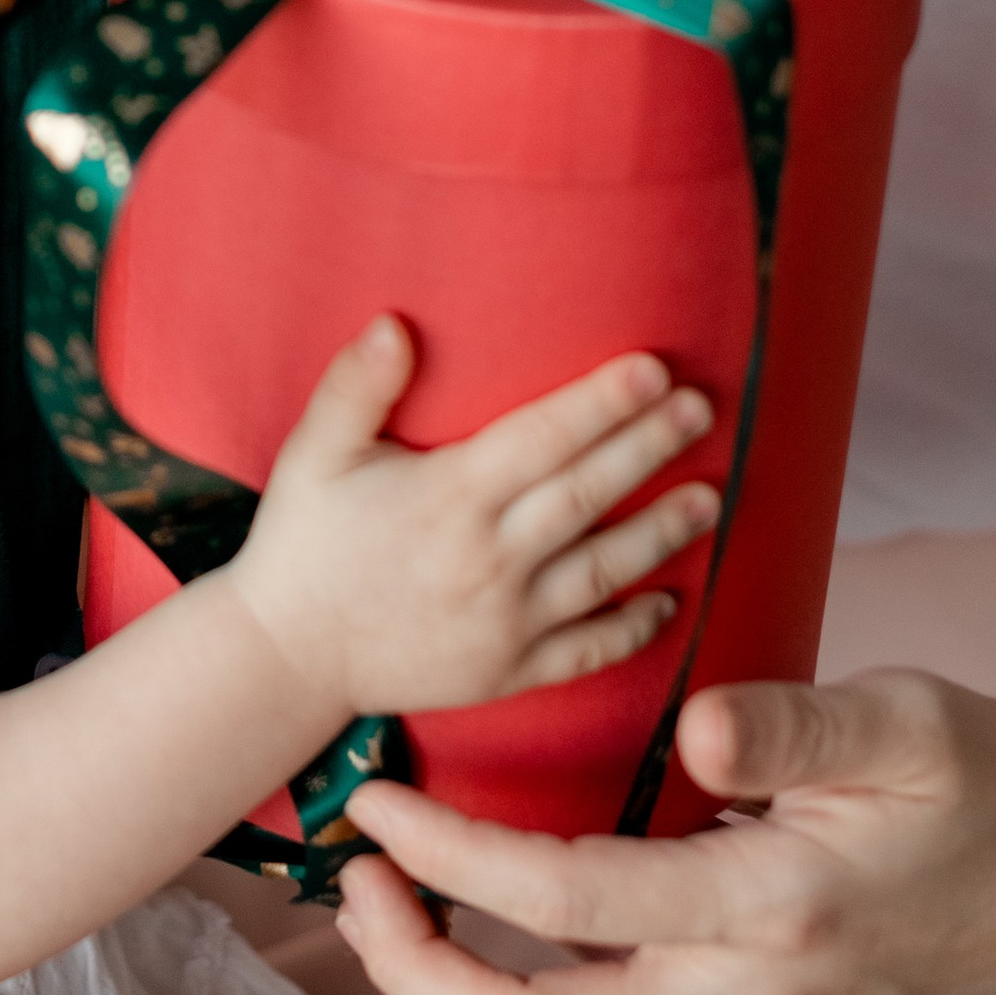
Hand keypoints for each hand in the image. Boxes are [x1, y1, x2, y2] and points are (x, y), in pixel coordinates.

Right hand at [231, 316, 717, 725]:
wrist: (285, 656)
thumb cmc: (301, 543)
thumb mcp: (314, 453)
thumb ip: (356, 386)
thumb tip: (397, 324)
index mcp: (448, 495)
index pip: (544, 436)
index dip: (603, 401)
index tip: (654, 368)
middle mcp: (488, 557)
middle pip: (589, 492)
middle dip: (650, 446)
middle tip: (703, 408)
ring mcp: (504, 621)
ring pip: (604, 569)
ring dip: (662, 532)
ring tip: (710, 498)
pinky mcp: (507, 671)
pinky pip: (587, 650)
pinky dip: (634, 627)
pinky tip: (670, 602)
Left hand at [332, 670, 995, 994]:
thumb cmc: (981, 786)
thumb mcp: (908, 719)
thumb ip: (797, 721)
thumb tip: (698, 726)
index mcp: (770, 910)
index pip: (562, 897)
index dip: (447, 855)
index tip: (376, 803)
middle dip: (409, 968)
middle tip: (360, 880)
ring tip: (400, 927)